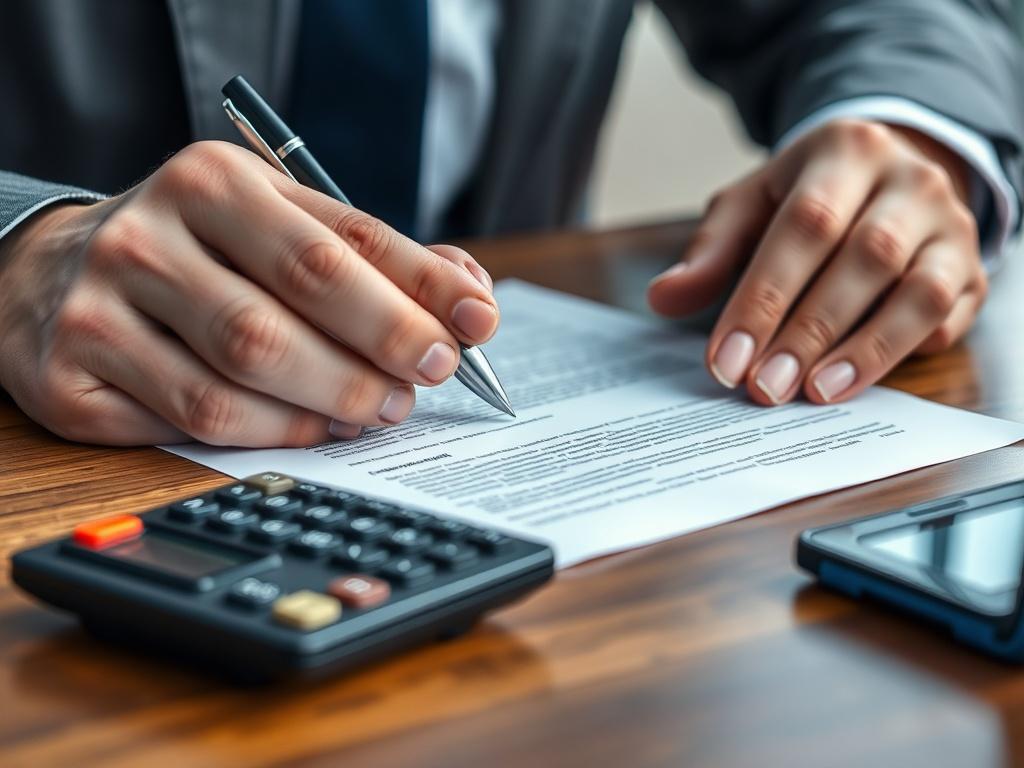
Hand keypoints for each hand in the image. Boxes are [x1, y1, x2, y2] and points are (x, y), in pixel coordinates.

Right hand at [0, 141, 497, 445]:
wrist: (57, 269)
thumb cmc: (203, 249)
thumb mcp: (284, 222)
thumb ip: (376, 256)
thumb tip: (470, 300)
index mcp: (214, 182)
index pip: (337, 245)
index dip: (417, 295)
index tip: (475, 327)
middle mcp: (147, 237)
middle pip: (285, 316)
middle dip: (376, 357)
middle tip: (424, 381)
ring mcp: (100, 309)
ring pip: (237, 380)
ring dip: (326, 406)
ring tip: (374, 409)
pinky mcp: (72, 377)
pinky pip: (191, 424)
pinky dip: (269, 434)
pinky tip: (308, 428)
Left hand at [648, 119, 984, 405]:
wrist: (889, 173)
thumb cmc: (806, 197)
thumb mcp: (751, 206)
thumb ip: (710, 252)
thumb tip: (663, 298)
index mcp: (845, 150)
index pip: (805, 226)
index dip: (764, 298)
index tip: (727, 360)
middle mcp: (910, 180)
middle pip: (865, 257)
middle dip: (809, 331)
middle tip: (765, 387)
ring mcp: (950, 225)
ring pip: (920, 291)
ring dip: (866, 350)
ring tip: (815, 393)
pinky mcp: (972, 269)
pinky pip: (950, 316)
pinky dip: (907, 351)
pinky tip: (860, 379)